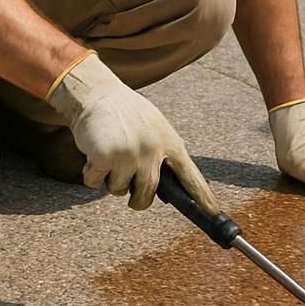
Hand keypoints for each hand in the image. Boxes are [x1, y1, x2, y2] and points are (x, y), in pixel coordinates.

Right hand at [47, 52, 218, 213]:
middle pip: (148, 193)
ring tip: (109, 154)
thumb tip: (165, 190)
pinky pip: (95, 182)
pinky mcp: (106, 156)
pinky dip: (91, 173)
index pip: (190, 175)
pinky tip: (93, 151)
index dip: (202, 197)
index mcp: (169, 141)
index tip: (213, 212)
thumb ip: (161, 154)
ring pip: (119, 190)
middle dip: (137, 200)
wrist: (96, 93)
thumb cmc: (126, 114)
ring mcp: (130, 153)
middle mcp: (153, 149)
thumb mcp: (153, 129)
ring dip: (110, 180)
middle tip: (131, 196)